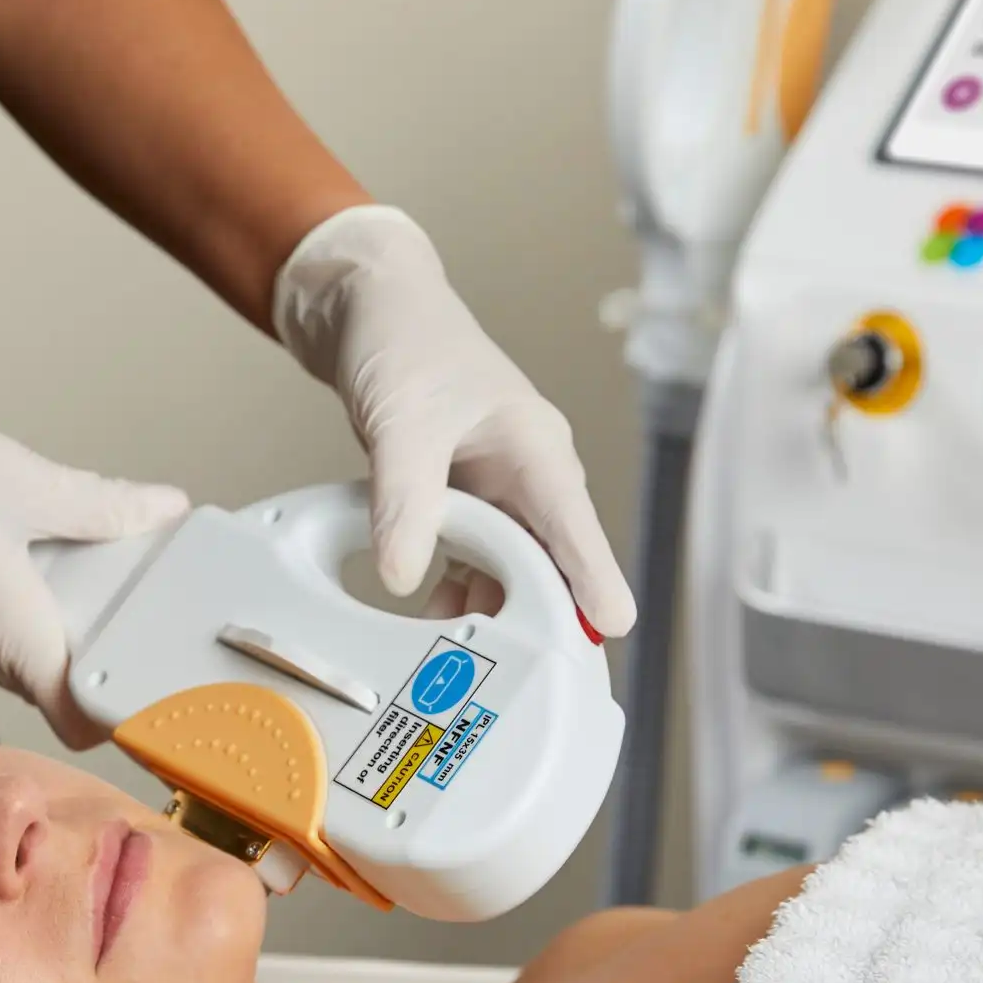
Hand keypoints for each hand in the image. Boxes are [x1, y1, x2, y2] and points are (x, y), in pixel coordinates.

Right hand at [0, 357, 187, 747]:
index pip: (83, 719)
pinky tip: (17, 529)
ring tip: (85, 539)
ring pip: (19, 637)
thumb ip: (97, 506)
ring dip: (57, 601)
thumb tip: (160, 512)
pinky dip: (11, 585)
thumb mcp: (17, 478)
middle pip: (57, 672)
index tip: (163, 673)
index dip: (128, 706)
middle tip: (142, 579)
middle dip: (103, 635)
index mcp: (10, 637)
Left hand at [273, 206, 636, 638]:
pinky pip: (476, 560)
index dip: (594, 577)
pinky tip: (433, 617)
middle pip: (550, 561)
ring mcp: (499, 490)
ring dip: (490, 609)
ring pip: (512, 568)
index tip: (613, 624)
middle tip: (523, 674)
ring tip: (462, 658)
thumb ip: (404, 500)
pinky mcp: (467, 499)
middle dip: (540, 616)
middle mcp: (529, 474)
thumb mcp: (401, 422)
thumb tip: (404, 575)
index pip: (573, 525)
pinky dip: (458, 589)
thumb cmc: (404, 341)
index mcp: (534, 448)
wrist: (368, 307)